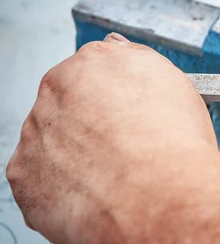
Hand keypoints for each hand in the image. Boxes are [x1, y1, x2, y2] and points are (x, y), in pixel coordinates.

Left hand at [6, 33, 216, 243]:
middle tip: (123, 148)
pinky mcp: (23, 174)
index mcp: (92, 63)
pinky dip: (62, 191)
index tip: (127, 116)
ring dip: (76, 158)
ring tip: (114, 177)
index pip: (94, 73)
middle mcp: (56, 91)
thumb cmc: (172, 142)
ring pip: (52, 144)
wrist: (159, 196)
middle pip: (68, 105)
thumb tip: (118, 48)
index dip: (115, 99)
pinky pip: (40, 182)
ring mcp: (35, 132)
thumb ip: (134, 58)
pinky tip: (95, 194)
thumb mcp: (170, 80)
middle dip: (90, 126)